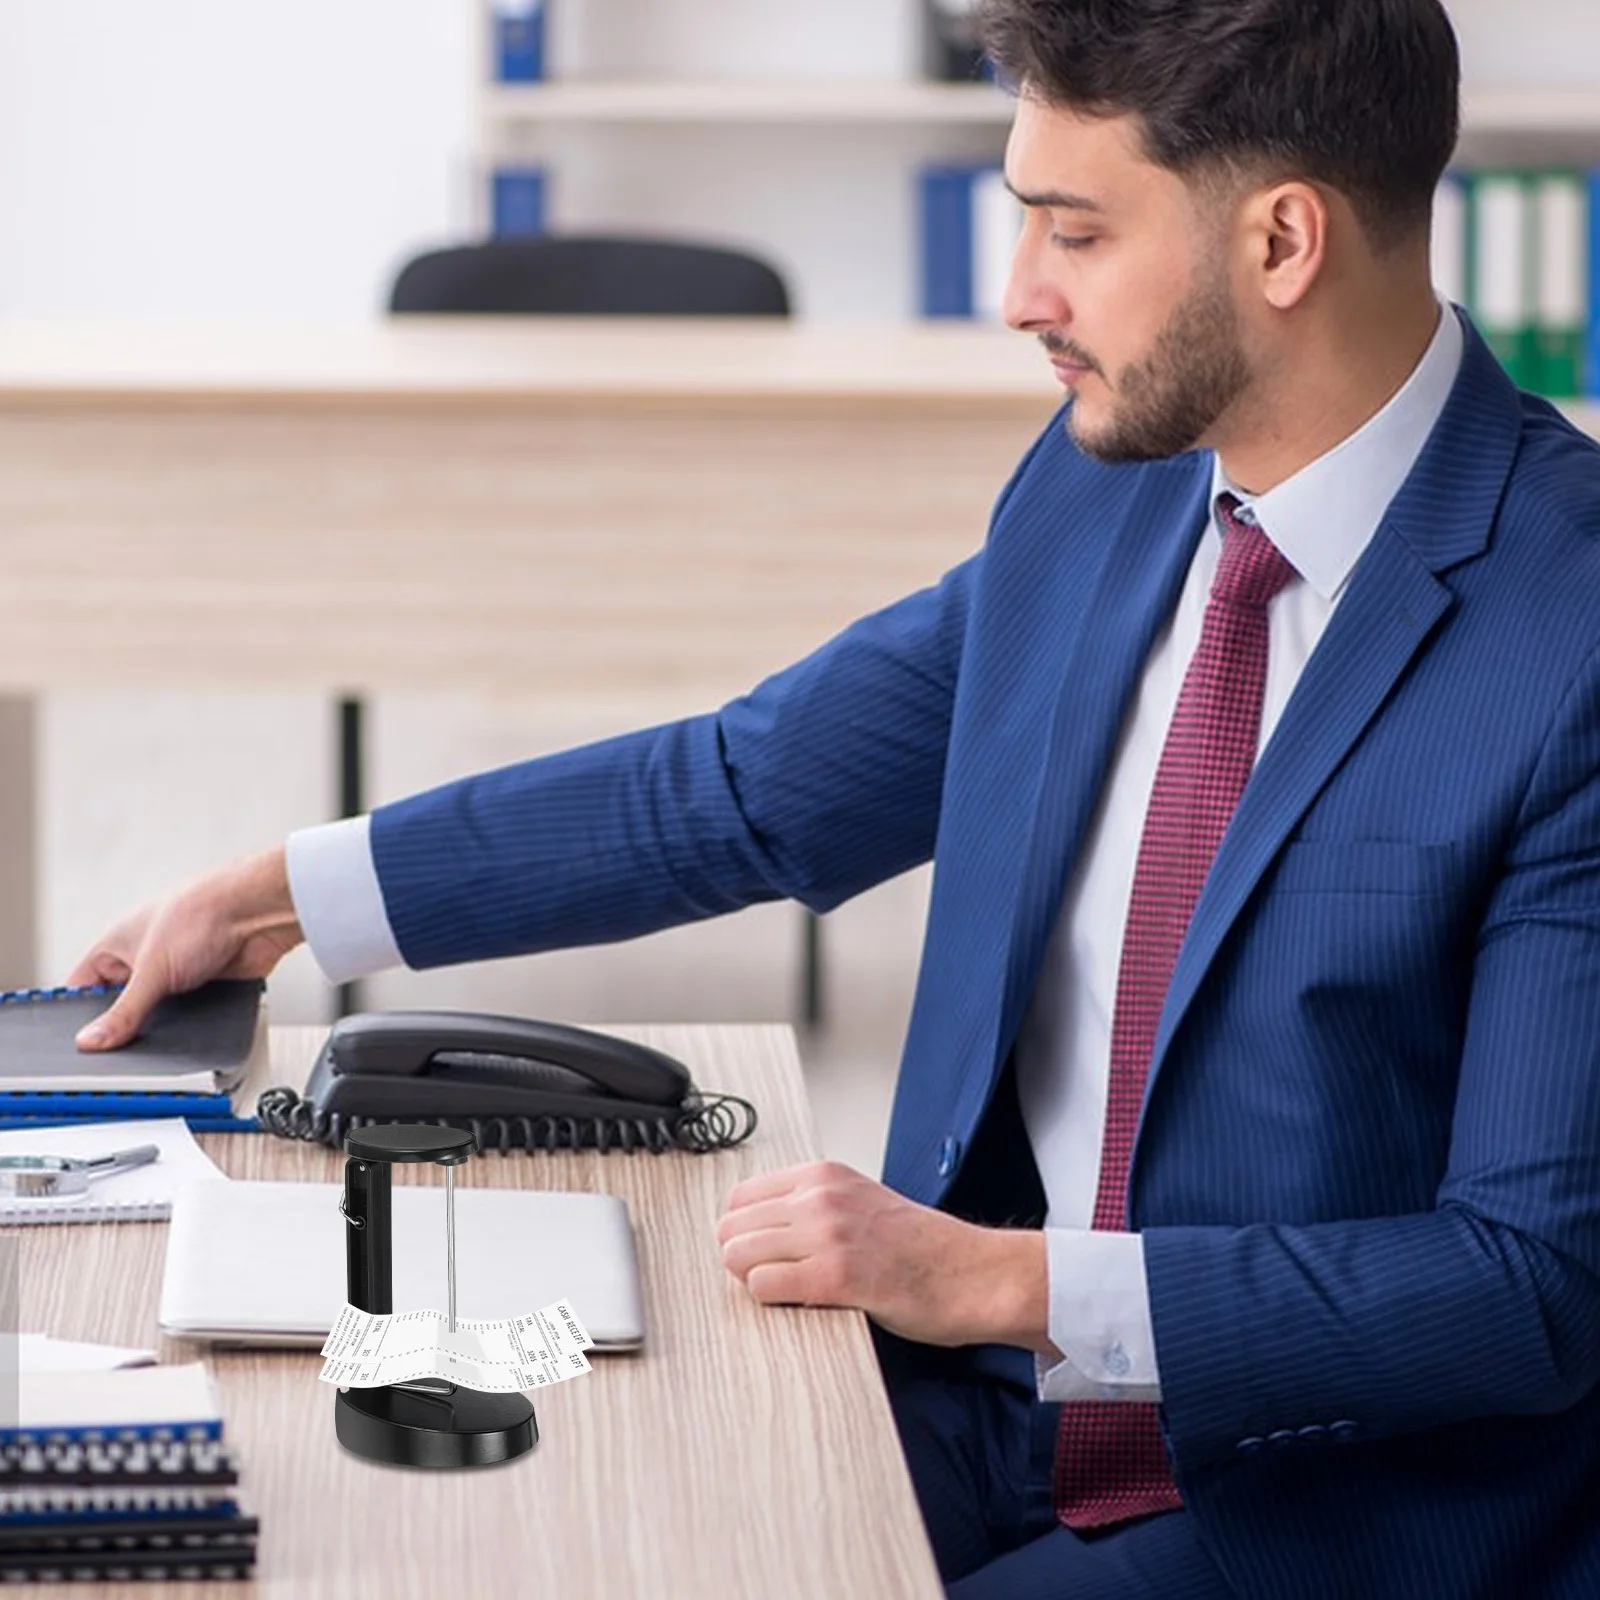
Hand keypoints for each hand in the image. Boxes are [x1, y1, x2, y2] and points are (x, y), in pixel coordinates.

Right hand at [67, 847, 303, 1050]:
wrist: (260, 911)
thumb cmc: (203, 913)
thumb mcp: (152, 970)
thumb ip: (125, 1011)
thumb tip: (93, 1040)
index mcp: (118, 945)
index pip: (83, 987)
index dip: (79, 1014)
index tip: (79, 1043)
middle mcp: (146, 958)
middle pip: (123, 1004)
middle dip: (125, 1025)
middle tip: (120, 1051)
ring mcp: (178, 972)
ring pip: (158, 1013)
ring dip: (161, 1026)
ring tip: (158, 1043)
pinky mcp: (208, 985)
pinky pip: (190, 1016)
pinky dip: (190, 1026)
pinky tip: (190, 1035)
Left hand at [716, 1159, 1051, 1350]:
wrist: (970, 1273)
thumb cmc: (920, 1246)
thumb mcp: (860, 1201)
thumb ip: (813, 1205)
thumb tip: (758, 1228)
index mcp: (824, 1175)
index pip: (740, 1197)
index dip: (744, 1231)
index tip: (760, 1251)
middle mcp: (820, 1197)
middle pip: (731, 1228)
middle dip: (742, 1258)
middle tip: (772, 1276)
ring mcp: (827, 1234)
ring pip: (738, 1256)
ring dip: (753, 1280)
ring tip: (787, 1290)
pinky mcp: (835, 1276)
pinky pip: (763, 1286)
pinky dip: (771, 1300)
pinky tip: (801, 1302)